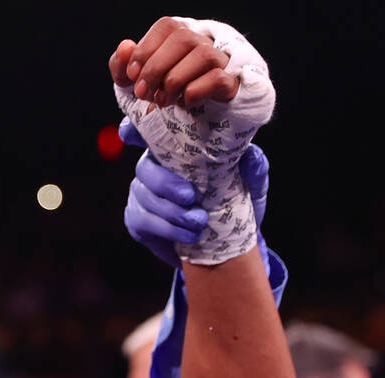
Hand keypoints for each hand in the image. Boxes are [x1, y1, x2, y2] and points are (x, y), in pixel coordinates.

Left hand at [109, 17, 236, 108]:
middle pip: (183, 38)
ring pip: (203, 55)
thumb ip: (122, 65)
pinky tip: (184, 103)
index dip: (145, 49)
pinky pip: (217, 79)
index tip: (131, 75)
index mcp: (179, 36)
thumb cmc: (160, 94)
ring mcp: (219, 61)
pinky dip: (194, 93)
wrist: (191, 124)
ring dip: (174, 81)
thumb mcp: (135, 82)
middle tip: (142, 93)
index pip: (167, 26)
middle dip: (155, 68)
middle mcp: (202, 42)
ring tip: (162, 100)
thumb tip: (125, 46)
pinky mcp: (229, 82)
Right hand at [121, 118, 270, 268]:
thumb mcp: (253, 184)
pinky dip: (167, 230)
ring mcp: (143, 195)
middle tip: (190, 197)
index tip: (130, 133)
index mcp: (177, 149)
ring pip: (144, 197)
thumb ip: (254, 168)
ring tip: (199, 222)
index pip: (149, 132)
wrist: (229, 241)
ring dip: (171, 212)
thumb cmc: (237, 203)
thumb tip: (249, 155)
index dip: (133, 129)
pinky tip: (189, 236)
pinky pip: (143, 222)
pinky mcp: (138, 221)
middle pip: (144, 168)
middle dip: (165, 183)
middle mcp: (155, 168)